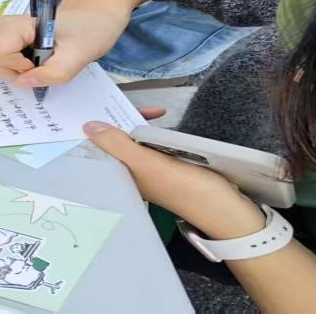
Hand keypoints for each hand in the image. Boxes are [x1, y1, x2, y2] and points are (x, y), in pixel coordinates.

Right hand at [0, 7, 131, 86]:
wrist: (90, 19)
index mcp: (24, 23)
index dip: (14, 66)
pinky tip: (15, 59)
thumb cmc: (87, 34)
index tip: (35, 63)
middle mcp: (4, 21)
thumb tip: (20, 83)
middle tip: (28, 65)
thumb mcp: (78, 58)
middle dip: (3, 69)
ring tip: (22, 63)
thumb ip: (51, 74)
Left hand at [84, 121, 267, 238]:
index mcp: (122, 176)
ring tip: (155, 111)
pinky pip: (154, 146)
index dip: (103, 127)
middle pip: (118, 143)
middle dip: (125, 122)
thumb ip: (119, 146)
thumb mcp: (149, 165)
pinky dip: (157, 134)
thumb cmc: (187, 188)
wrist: (227, 209)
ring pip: (136, 143)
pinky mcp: (168, 170)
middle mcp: (132, 175)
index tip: (108, 106)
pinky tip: (165, 127)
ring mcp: (151, 173)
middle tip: (146, 107)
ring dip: (141, 126)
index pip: (102, 148)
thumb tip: (88, 127)